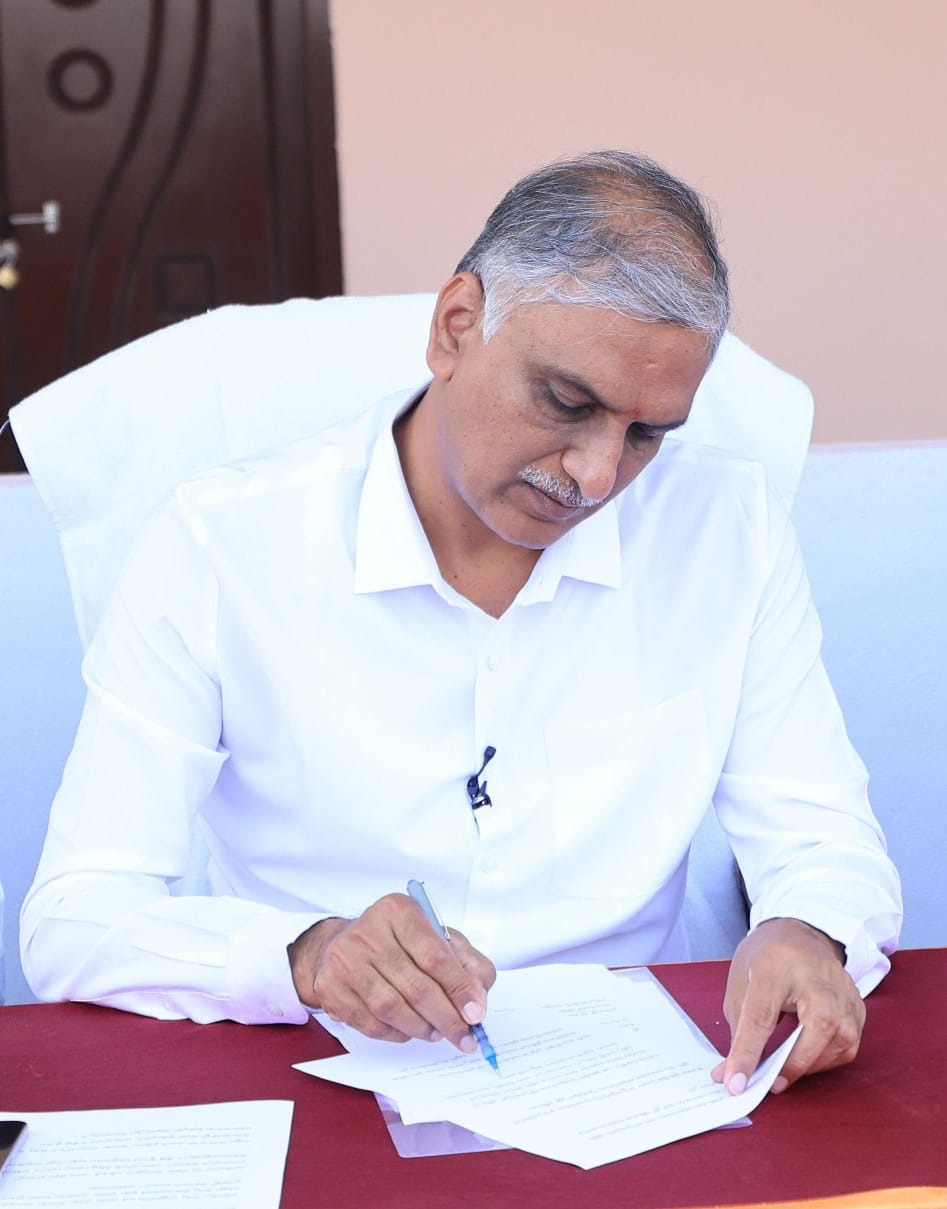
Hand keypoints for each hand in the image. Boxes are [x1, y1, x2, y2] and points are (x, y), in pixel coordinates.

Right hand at [287, 893, 495, 1051]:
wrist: (343, 944)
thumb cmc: (398, 942)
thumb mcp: (438, 938)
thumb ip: (466, 963)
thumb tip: (478, 1001)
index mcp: (398, 911)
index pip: (435, 955)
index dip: (459, 988)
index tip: (476, 1013)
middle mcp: (367, 932)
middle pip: (416, 986)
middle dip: (447, 1018)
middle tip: (464, 1037)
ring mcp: (344, 960)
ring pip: (392, 1008)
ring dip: (422, 1028)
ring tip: (437, 1032)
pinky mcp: (330, 987)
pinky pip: (370, 1023)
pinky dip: (396, 1033)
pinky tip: (408, 1029)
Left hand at [712, 917, 864, 1094]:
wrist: (798, 934)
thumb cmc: (765, 960)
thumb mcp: (741, 986)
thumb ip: (739, 1032)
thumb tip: (732, 1077)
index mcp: (776, 964)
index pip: (762, 1015)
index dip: (747, 1053)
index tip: (736, 1083)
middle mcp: (816, 975)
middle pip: (818, 1026)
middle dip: (794, 1063)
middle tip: (771, 1082)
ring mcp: (842, 988)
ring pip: (840, 1039)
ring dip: (812, 1064)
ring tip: (787, 1070)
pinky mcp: (857, 1002)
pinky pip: (849, 1043)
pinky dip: (828, 1058)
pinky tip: (809, 1057)